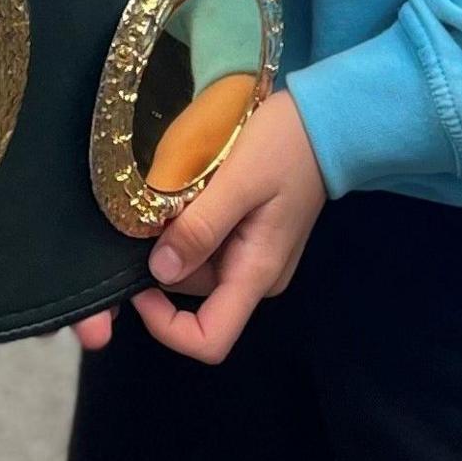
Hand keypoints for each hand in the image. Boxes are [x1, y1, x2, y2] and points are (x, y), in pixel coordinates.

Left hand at [125, 90, 323, 364]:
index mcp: (255, 274)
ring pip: (192, 267)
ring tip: (171, 192)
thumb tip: (159, 271)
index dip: (165, 326)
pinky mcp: (248, 238)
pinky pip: (204, 246)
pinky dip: (185, 227)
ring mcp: (251, 259)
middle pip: (190, 298)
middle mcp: (253, 278)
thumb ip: (201, 227)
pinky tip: (186, 192)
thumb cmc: (286, 147)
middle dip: (162, 262)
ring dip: (172, 239)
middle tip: (149, 212)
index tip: (138, 284)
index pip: (209, 339)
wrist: (323, 121)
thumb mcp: (239, 180)